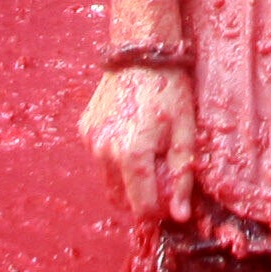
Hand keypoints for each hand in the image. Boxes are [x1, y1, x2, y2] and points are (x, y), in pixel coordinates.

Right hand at [78, 66, 197, 222]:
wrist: (141, 54)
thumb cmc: (170, 91)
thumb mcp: (186, 133)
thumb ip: (181, 178)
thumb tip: (179, 216)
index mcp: (131, 155)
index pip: (140, 207)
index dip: (158, 211)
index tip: (170, 205)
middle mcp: (103, 152)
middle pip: (120, 199)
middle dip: (140, 199)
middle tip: (161, 181)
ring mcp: (90, 141)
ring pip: (107, 181)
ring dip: (126, 181)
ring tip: (149, 157)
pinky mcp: (84, 129)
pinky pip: (99, 158)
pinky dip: (115, 159)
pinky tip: (133, 137)